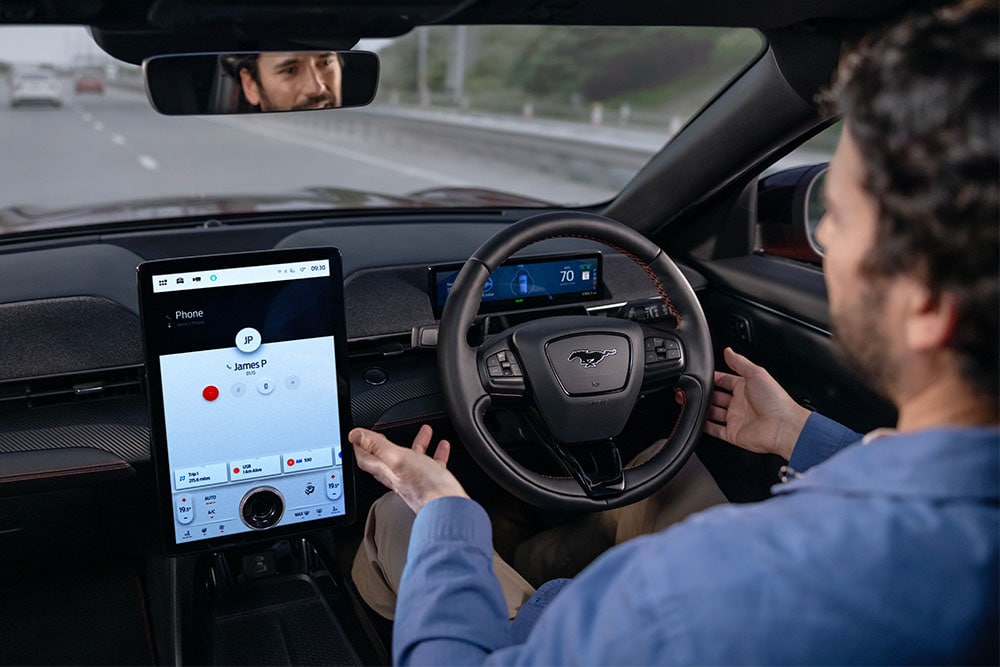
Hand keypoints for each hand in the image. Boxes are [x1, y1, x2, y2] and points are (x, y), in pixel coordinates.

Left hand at [350, 424, 468, 513]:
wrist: (448, 507)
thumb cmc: (425, 487)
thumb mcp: (398, 459)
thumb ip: (378, 446)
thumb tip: (355, 435)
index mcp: (388, 471)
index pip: (366, 458)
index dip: (360, 445)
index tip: (357, 435)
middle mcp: (399, 477)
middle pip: (388, 458)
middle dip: (386, 443)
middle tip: (383, 434)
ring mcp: (416, 480)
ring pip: (412, 459)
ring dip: (417, 444)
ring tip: (424, 432)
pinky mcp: (432, 483)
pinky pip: (432, 464)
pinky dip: (435, 453)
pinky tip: (442, 447)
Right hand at [703, 347, 810, 459]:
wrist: (783, 426)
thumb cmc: (775, 400)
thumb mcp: (756, 373)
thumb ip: (740, 362)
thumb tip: (728, 350)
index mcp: (746, 388)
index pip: (725, 380)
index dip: (713, 377)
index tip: (700, 375)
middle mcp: (740, 403)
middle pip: (716, 397)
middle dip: (705, 393)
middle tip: (692, 389)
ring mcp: (736, 419)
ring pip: (713, 413)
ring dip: (702, 409)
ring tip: (689, 402)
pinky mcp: (733, 433)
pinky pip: (715, 430)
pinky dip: (704, 427)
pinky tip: (696, 421)